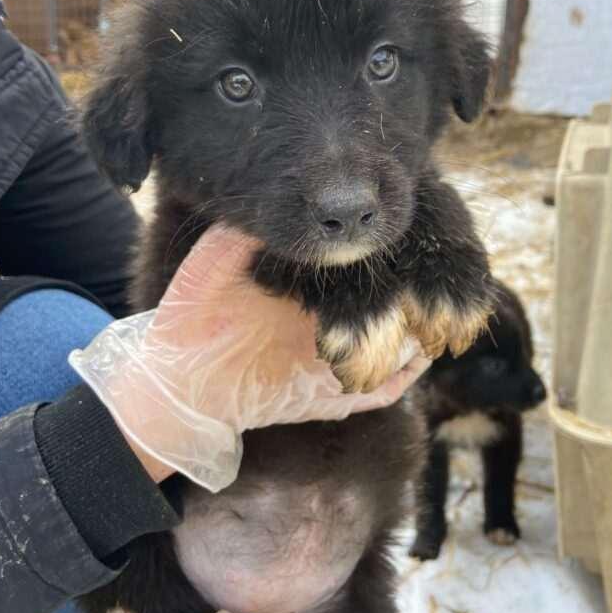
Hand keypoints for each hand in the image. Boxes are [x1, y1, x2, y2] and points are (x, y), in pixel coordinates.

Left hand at [71, 225, 429, 490]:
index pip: (362, 269)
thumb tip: (264, 214)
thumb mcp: (206, 270)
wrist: (179, 383)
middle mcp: (331, 321)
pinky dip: (406, 376)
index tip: (403, 239)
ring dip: (420, 333)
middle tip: (430, 281)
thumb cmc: (189, 319)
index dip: (386, 256)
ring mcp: (337, 360)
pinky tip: (418, 357)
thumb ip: (231, 240)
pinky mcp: (335, 398)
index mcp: (310, 289)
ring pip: (400, 344)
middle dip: (416, 293)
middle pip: (394, 303)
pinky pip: (385, 389)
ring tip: (432, 318)